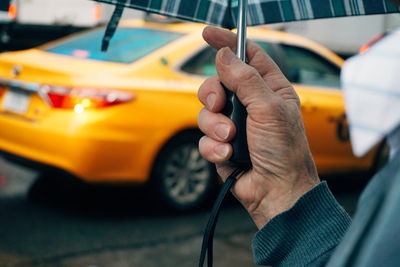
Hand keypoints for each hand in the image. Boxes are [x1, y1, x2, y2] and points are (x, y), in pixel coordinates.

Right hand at [198, 26, 319, 228]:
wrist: (276, 192)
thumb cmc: (284, 152)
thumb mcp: (269, 109)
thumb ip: (245, 79)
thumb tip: (225, 55)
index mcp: (269, 90)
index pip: (247, 56)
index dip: (227, 43)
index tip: (208, 34)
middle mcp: (250, 105)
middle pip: (217, 83)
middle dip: (212, 93)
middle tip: (219, 104)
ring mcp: (234, 125)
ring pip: (206, 111)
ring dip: (215, 126)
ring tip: (231, 139)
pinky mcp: (221, 145)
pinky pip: (204, 137)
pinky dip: (213, 146)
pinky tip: (228, 156)